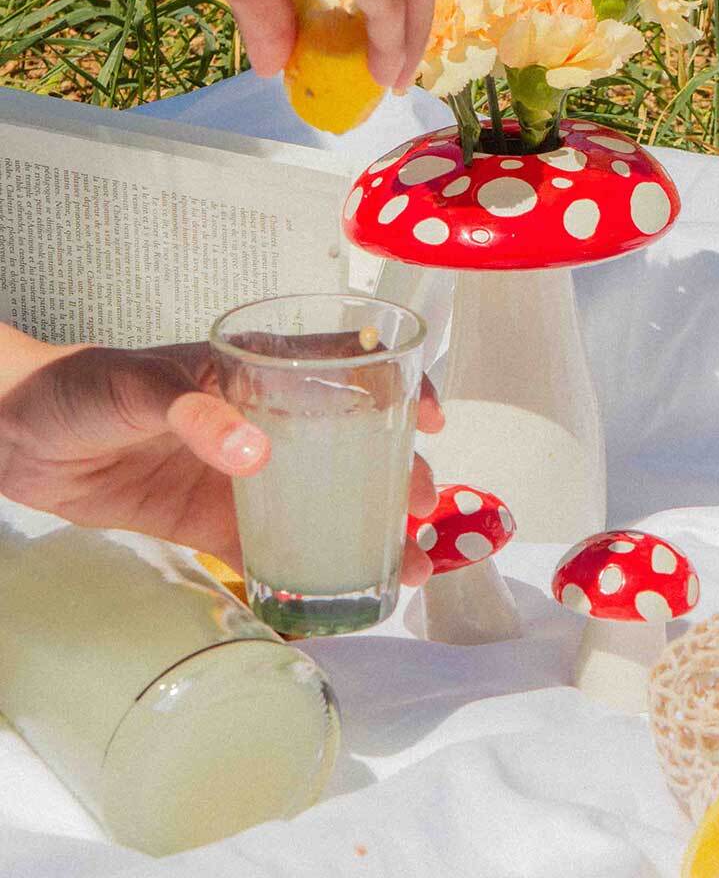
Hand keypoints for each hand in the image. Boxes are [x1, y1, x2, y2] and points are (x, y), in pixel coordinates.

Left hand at [0, 339, 442, 584]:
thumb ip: (198, 412)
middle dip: (398, 475)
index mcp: (260, 374)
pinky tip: (344, 596)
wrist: (17, 439)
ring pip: (326, 504)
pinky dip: (312, 574)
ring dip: (372, 532)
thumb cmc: (81, 387)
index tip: (430, 421)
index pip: (347, 370)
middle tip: (421, 510)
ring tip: (409, 564)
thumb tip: (259, 455)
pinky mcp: (217, 526)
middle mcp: (268, 425)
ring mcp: (247, 478)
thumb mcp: (139, 385)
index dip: (400, 389)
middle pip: (354, 447)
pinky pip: (275, 551)